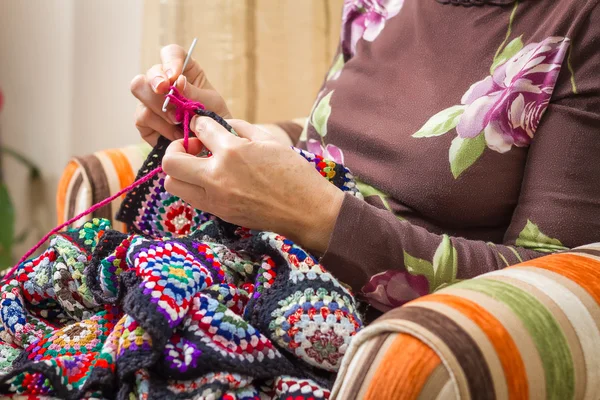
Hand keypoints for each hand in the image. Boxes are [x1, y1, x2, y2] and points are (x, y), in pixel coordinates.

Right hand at [130, 44, 231, 145]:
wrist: (212, 145)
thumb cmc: (214, 119)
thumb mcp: (211, 104)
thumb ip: (194, 93)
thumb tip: (177, 81)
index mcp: (183, 70)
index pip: (171, 53)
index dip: (170, 60)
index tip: (175, 76)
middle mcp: (163, 82)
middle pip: (149, 72)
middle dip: (156, 81)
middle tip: (166, 92)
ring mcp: (150, 100)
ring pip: (140, 92)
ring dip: (161, 109)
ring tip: (180, 123)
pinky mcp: (144, 121)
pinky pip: (142, 117)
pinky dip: (161, 128)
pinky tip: (175, 135)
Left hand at [162, 117, 344, 253]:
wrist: (305, 211)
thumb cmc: (293, 173)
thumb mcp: (270, 140)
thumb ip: (242, 128)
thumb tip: (224, 125)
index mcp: (232, 151)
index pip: (199, 128)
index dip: (199, 122)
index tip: (204, 124)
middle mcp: (216, 175)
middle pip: (170, 161)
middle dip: (176, 148)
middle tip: (194, 147)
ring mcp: (215, 198)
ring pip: (172, 184)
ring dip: (180, 171)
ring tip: (199, 166)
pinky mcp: (219, 213)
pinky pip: (191, 198)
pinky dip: (193, 186)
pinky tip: (212, 180)